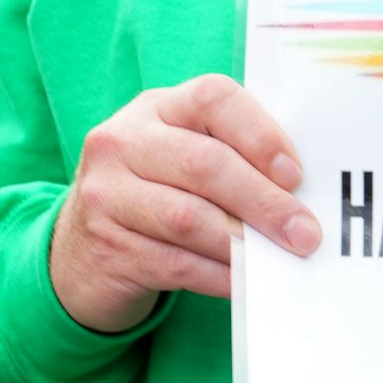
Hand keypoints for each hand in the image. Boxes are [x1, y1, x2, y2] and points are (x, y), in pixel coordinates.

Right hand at [50, 74, 321, 331]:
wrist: (78, 255)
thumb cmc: (155, 198)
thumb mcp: (181, 159)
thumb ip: (231, 156)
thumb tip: (302, 190)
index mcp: (155, 108)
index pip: (213, 98)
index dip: (260, 135)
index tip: (295, 175)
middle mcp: (122, 142)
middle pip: (206, 164)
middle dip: (265, 201)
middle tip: (305, 232)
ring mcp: (106, 194)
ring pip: (190, 218)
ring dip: (245, 243)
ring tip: (281, 258)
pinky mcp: (106, 246)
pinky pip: (178, 264)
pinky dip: (220, 275)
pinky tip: (246, 283)